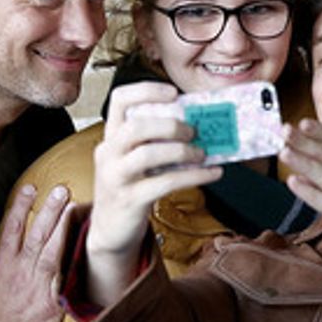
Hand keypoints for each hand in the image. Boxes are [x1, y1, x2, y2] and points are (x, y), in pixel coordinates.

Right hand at [0, 183, 74, 321]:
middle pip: (36, 233)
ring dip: (63, 227)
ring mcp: (37, 285)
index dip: (20, 206)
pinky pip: (65, 278)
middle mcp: (20, 270)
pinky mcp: (51, 302)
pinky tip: (84, 248)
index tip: (30, 188)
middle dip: (49, 209)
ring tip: (74, 208)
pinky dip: (73, 263)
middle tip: (61, 189)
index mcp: (3, 264)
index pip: (11, 228)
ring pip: (52, 250)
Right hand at [87, 82, 220, 305]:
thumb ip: (154, 142)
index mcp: (111, 137)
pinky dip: (194, 176)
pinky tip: (212, 173)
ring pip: (148, 154)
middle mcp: (109, 153)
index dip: (146, 90)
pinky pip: (165, 183)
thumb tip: (197, 126)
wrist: (110, 230)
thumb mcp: (133, 160)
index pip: (119, 100)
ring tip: (202, 153)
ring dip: (182, 150)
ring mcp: (116, 177)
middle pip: (135, 126)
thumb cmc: (130, 187)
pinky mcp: (130, 200)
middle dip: (170, 125)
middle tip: (193, 131)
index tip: (174, 92)